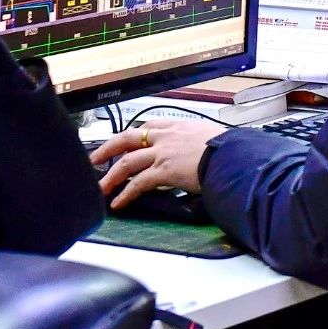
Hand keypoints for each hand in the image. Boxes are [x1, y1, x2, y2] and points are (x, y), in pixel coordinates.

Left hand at [90, 118, 224, 210]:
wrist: (232, 155)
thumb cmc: (230, 148)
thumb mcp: (213, 137)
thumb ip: (201, 144)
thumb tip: (205, 154)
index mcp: (179, 126)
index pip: (149, 125)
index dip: (134, 135)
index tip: (125, 141)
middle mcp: (166, 137)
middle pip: (127, 138)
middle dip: (108, 148)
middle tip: (95, 158)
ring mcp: (162, 153)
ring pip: (126, 162)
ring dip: (110, 176)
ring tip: (100, 188)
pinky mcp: (162, 171)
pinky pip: (137, 183)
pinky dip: (125, 194)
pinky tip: (118, 203)